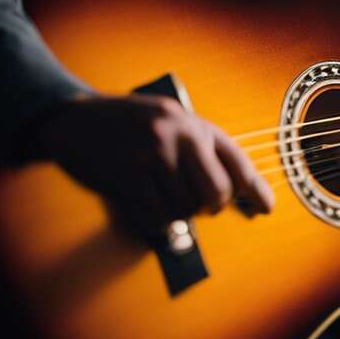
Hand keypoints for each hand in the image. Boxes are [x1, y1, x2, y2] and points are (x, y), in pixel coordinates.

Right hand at [28, 94, 274, 237]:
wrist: (73, 118)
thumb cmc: (128, 125)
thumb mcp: (170, 122)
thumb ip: (200, 151)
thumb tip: (232, 194)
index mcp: (194, 124)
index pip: (238, 162)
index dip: (257, 190)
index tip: (266, 209)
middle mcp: (179, 137)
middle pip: (218, 193)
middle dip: (212, 207)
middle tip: (201, 206)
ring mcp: (152, 156)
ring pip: (185, 208)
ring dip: (176, 213)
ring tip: (160, 196)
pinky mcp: (127, 177)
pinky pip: (156, 216)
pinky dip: (154, 220)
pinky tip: (145, 205)